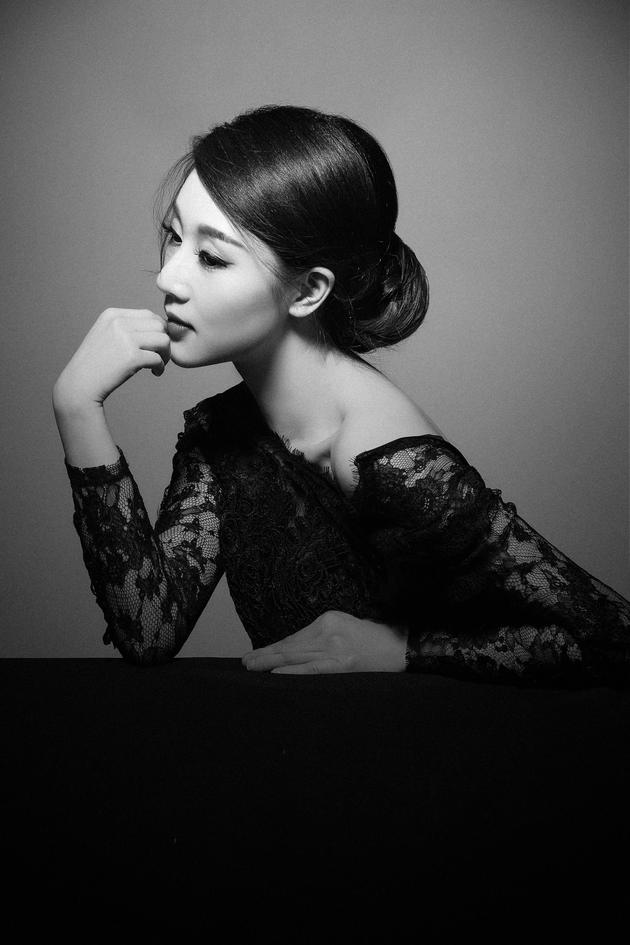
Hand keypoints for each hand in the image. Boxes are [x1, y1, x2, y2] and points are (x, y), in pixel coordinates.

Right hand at [53, 308, 170, 408]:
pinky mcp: (132, 357)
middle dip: (164, 341)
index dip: (158, 330)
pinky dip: (161, 367)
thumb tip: (161, 326)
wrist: (79, 385)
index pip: (148, 314)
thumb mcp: (106, 335)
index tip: (154, 345)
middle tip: (160, 356)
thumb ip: (128, 327)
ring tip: (158, 364)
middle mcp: (119, 322)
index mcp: (113, 314)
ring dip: (166, 354)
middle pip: (159, 325)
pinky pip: (159, 358)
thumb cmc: (96, 364)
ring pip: (163, 340)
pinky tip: (155, 372)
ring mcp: (125, 339)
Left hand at [241, 610, 407, 673]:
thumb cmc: (376, 639)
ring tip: (252, 667)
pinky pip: (310, 668)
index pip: (294, 637)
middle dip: (265, 654)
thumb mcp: (345, 627)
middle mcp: (329, 631)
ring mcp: (335, 647)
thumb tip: (294, 651)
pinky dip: (290, 671)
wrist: (402, 647)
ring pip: (295, 656)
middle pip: (290, 645)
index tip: (258, 652)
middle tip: (245, 661)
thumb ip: (322, 637)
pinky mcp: (342, 662)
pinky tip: (275, 673)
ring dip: (269, 662)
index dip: (274, 647)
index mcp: (329, 619)